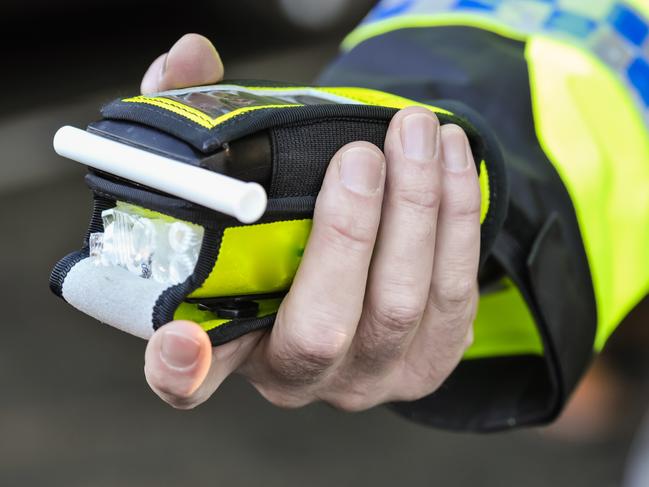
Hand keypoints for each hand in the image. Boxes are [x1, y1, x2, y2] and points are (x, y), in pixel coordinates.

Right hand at [141, 34, 479, 410]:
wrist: (351, 258)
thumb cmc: (281, 222)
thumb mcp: (234, 177)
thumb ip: (199, 120)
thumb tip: (188, 57)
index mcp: (232, 343)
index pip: (188, 379)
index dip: (179, 368)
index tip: (183, 339)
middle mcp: (299, 374)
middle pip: (323, 330)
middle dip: (348, 235)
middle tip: (360, 156)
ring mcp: (369, 374)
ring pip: (402, 304)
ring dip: (416, 209)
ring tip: (416, 132)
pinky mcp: (429, 358)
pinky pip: (454, 293)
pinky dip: (456, 218)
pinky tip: (450, 160)